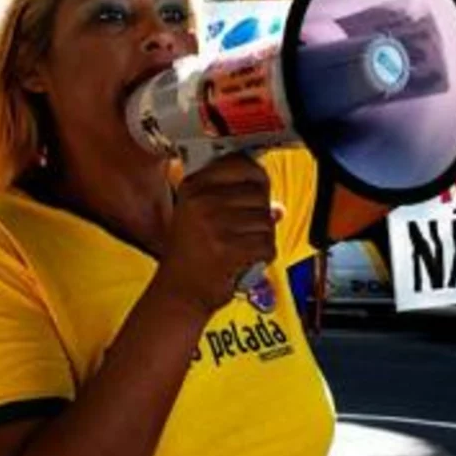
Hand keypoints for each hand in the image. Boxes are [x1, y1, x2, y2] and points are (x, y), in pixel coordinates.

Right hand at [152, 154, 277, 314]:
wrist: (179, 292)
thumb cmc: (190, 256)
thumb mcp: (199, 218)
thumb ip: (235, 203)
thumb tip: (276, 206)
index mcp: (193, 187)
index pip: (239, 163)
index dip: (257, 175)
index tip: (258, 185)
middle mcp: (201, 202)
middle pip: (258, 192)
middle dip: (260, 212)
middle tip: (246, 228)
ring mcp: (214, 225)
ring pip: (265, 219)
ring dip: (262, 236)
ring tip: (242, 246)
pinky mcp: (229, 249)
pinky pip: (266, 244)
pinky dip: (263, 255)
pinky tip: (246, 260)